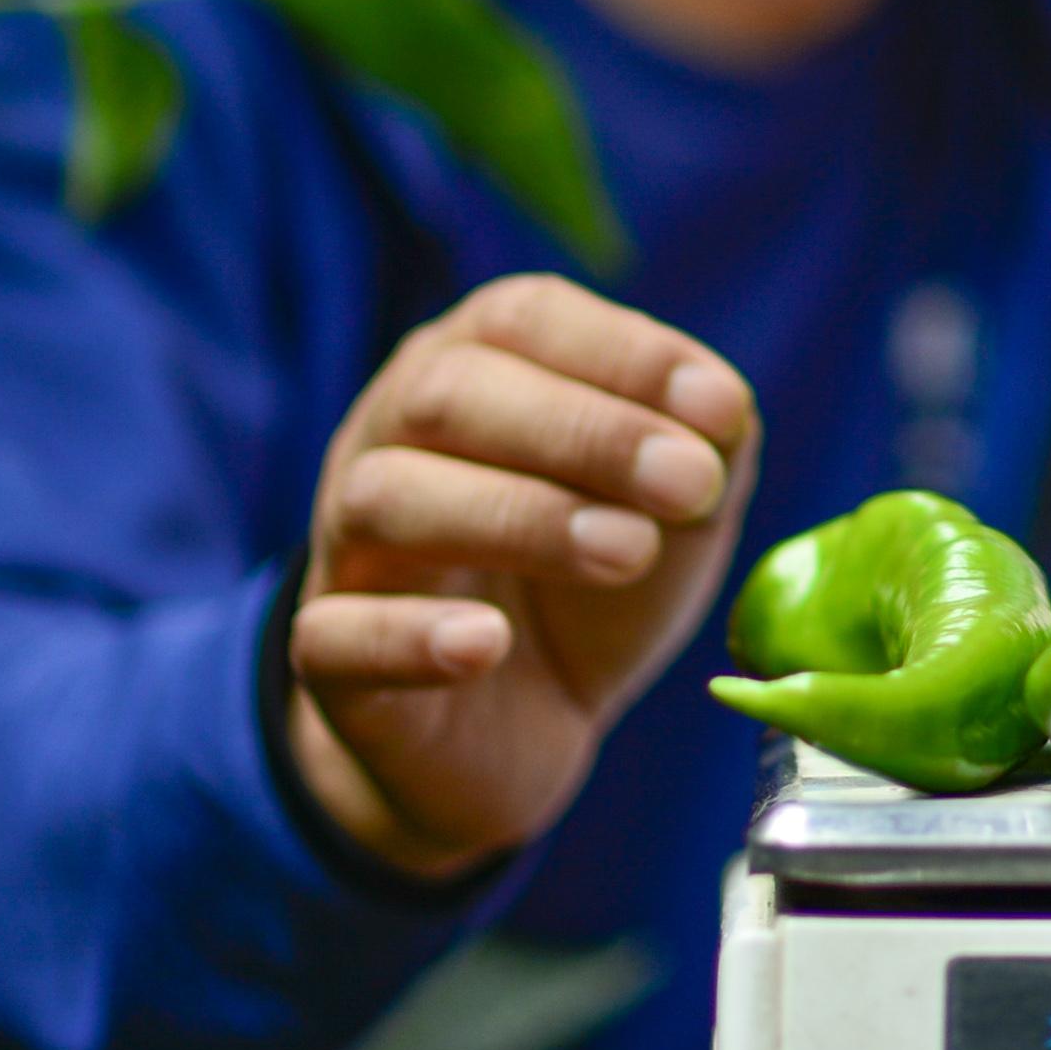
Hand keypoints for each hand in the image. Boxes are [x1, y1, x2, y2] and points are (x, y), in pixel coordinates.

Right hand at [287, 276, 761, 876]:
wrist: (516, 732)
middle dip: (582, 430)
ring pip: (386, 498)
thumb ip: (709, 449)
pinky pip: (335, 635)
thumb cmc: (594, 585)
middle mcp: (391, 440)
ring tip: (630, 552)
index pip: (522, 318)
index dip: (624, 353)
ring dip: (518, 517)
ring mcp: (349, 548)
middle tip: (688, 484)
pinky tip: (487, 644)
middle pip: (445, 394)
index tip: (720, 408)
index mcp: (474, 371)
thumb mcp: (676, 511)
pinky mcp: (329, 661)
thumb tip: (721, 411)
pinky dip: (409, 637)